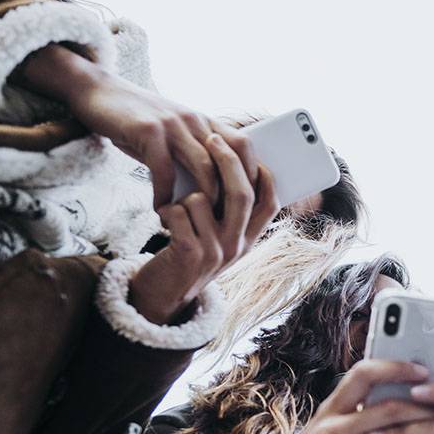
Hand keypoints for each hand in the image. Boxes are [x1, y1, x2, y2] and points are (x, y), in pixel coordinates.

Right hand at [15, 45, 258, 207]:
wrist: (97, 91)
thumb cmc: (136, 121)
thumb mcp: (172, 133)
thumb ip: (192, 155)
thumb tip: (211, 194)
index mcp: (205, 122)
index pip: (244, 147)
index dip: (252, 175)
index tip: (250, 205)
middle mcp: (196, 120)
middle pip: (230, 160)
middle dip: (234, 195)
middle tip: (227, 224)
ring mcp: (174, 124)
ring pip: (204, 166)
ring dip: (202, 200)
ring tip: (196, 223)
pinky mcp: (149, 130)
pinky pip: (164, 169)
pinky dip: (165, 194)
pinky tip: (160, 209)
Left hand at [128, 134, 277, 323]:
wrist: (162, 295)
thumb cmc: (188, 255)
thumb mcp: (218, 238)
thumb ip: (230, 212)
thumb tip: (237, 167)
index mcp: (248, 241)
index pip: (270, 203)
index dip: (264, 174)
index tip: (251, 151)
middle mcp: (237, 247)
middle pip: (242, 193)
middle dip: (226, 160)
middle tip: (211, 138)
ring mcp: (215, 252)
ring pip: (202, 199)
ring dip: (184, 197)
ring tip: (177, 210)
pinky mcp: (189, 255)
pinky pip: (178, 212)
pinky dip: (166, 210)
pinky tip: (164, 221)